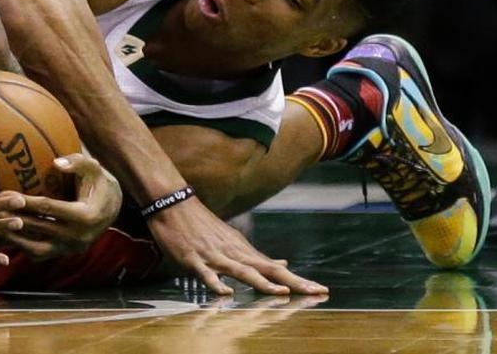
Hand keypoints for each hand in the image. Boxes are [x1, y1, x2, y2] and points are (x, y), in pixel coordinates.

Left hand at [0, 153, 122, 259]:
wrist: (111, 206)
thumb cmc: (97, 181)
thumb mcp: (92, 167)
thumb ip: (76, 162)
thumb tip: (56, 163)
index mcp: (85, 216)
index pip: (48, 209)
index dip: (25, 201)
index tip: (3, 193)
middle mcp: (79, 237)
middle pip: (39, 227)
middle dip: (13, 217)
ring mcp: (71, 249)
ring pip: (36, 247)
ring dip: (13, 237)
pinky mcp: (65, 254)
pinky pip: (40, 254)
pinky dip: (22, 246)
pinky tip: (5, 236)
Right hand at [147, 197, 327, 295]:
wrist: (174, 204)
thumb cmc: (203, 224)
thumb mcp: (233, 239)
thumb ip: (257, 257)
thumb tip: (283, 263)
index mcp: (244, 251)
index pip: (276, 269)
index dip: (299, 280)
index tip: (321, 289)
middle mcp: (234, 253)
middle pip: (268, 270)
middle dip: (292, 282)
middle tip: (316, 291)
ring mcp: (215, 256)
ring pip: (242, 272)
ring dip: (262, 283)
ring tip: (281, 293)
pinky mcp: (194, 260)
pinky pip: (207, 275)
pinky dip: (217, 284)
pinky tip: (226, 293)